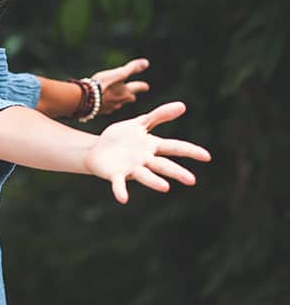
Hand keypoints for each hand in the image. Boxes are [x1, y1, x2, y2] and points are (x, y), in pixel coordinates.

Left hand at [84, 101, 210, 203]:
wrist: (97, 148)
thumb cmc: (122, 137)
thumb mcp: (140, 123)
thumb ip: (159, 115)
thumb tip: (183, 105)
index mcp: (152, 146)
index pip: (174, 147)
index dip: (190, 151)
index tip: (207, 156)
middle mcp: (145, 160)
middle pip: (163, 165)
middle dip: (176, 172)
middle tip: (192, 180)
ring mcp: (131, 168)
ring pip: (145, 176)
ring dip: (154, 181)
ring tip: (165, 187)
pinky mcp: (115, 175)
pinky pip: (119, 184)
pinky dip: (121, 191)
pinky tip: (123, 199)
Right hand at [91, 58, 150, 115]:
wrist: (86, 98)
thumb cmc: (103, 84)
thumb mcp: (119, 73)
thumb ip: (132, 68)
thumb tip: (146, 62)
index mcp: (126, 92)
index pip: (138, 88)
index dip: (142, 86)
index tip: (146, 86)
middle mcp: (121, 101)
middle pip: (129, 98)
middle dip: (130, 95)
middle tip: (131, 93)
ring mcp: (111, 107)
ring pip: (118, 103)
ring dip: (118, 100)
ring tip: (114, 96)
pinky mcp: (101, 111)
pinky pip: (106, 107)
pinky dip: (106, 103)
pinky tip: (101, 101)